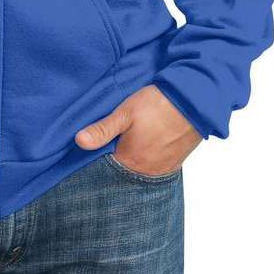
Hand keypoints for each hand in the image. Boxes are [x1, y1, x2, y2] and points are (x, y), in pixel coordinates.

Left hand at [74, 85, 201, 175]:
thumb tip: (78, 141)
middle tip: (114, 144)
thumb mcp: (125, 113)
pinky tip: (146, 148)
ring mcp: (161, 169)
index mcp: (129, 161)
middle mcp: (145, 171)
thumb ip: (102, 129)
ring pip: (139, 170)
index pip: (105, 169)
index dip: (99, 159)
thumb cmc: (158, 105)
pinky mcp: (174, 164)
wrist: (194, 102)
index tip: (96, 149)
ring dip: (133, 161)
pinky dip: (148, 161)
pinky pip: (155, 168)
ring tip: (130, 145)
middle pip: (123, 171)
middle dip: (116, 161)